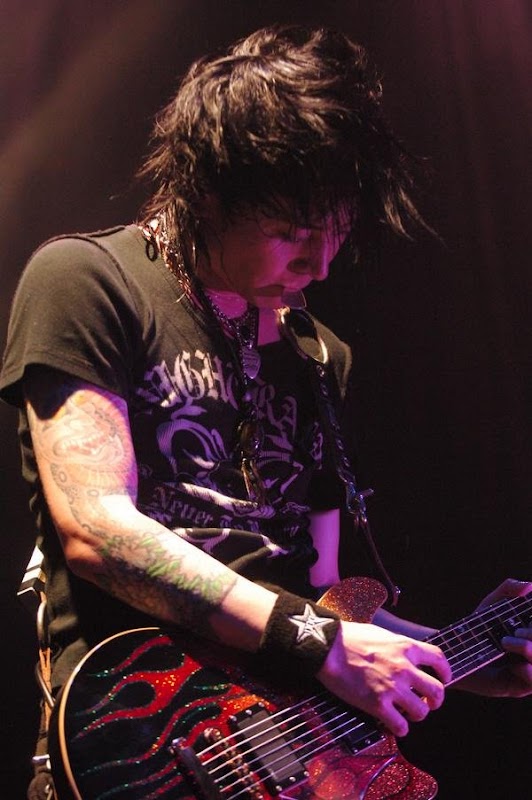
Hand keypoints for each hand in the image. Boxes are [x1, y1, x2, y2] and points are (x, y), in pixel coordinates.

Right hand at [317, 621, 450, 736]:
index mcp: (406, 647)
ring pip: (421, 711)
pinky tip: (392, 723)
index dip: (445, 672)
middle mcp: (404, 668)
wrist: (328, 647)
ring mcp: (392, 688)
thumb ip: (398, 646)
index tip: (443, 679)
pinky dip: (399, 729)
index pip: (439, 660)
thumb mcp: (381, 633)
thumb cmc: (350, 637)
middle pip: (437, 691)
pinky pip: (400, 727)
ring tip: (406, 713)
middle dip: (435, 700)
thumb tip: (404, 656)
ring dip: (416, 714)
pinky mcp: (378, 705)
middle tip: (427, 702)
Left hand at [461, 578, 531, 697]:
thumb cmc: (478, 625)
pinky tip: (513, 665)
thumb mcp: (494, 602)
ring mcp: (528, 672)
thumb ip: (510, 589)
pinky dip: (528, 672)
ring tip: (506, 642)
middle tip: (515, 630)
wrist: (455, 648)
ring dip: (530, 650)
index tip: (527, 620)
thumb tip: (530, 586)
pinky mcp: (518, 688)